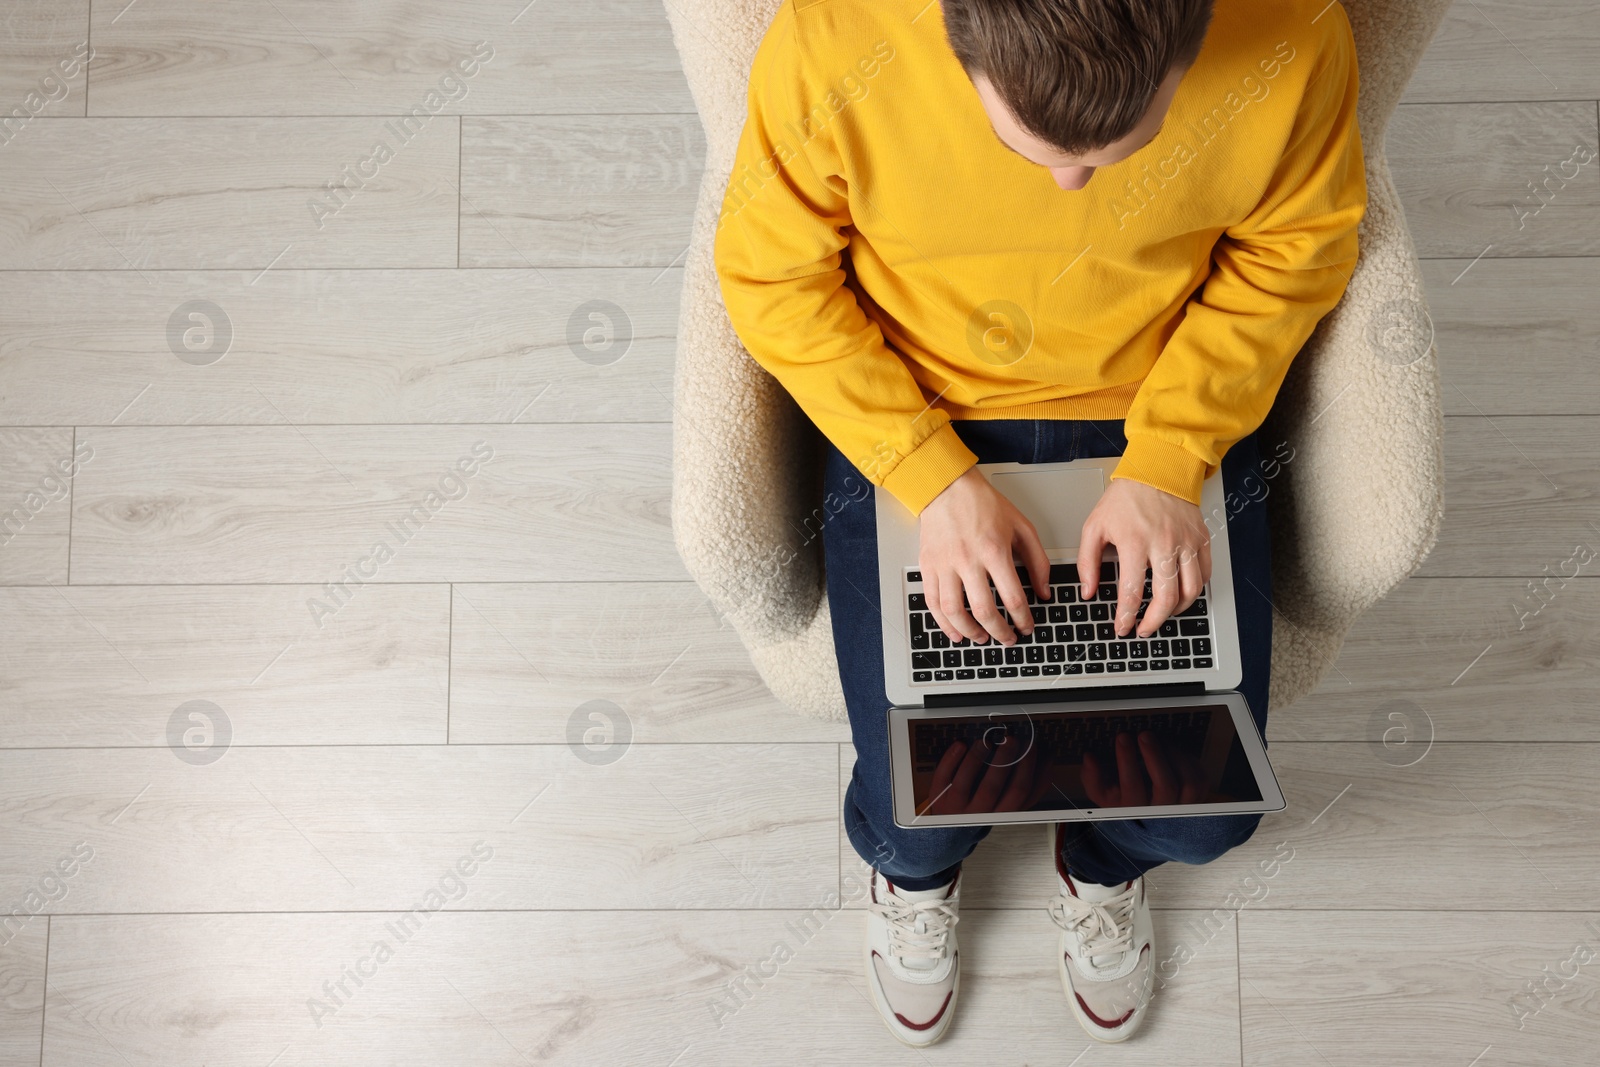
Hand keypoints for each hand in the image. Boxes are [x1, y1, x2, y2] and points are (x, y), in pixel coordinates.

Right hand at [918, 467, 1052, 644]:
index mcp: (995, 551)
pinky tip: (955, 631)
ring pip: (955, 611)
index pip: (1013, 598)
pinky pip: (933, 603)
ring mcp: (945, 565)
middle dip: (999, 632)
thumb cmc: (983, 504)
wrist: (947, 488)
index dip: (1023, 619)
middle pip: (984, 610)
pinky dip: (943, 623)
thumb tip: (1044, 590)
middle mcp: (968, 560)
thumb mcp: (1021, 527)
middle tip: (1007, 639)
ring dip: (970, 632)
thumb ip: (1037, 561)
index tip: (1026, 627)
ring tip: (981, 638)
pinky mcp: (928, 567)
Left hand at [918, 729, 1052, 815]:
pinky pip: (942, 778)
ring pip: (964, 782)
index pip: (1018, 793)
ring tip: (986, 740)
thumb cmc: (984, 812)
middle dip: (1004, 760)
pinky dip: (950, 760)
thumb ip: (1027, 789)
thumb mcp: (1008, 805)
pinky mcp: (938, 797)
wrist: (949, 835)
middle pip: (992, 786)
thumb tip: (1048, 762)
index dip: (1029, 768)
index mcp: (1000, 813)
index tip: (1034, 746)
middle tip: (1012, 738)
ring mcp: (955, 806)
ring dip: (975, 758)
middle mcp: (978, 812)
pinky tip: (960, 744)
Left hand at [1077, 478, 1210, 639]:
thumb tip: (1087, 590)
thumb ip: (1087, 562)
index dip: (1126, 616)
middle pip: (1166, 598)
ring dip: (1177, 611)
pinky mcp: (1201, 539)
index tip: (1122, 627)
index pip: (1132, 592)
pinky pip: (1205, 574)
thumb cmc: (1126, 497)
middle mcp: (1164, 544)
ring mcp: (1186, 542)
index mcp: (1135, 542)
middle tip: (1143, 629)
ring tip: (1163, 616)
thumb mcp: (1094, 525)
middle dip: (1153, 622)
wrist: (1158, 468)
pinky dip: (1195, 590)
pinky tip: (1182, 594)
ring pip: (1191, 590)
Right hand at [1082, 731, 1206, 807]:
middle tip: (1144, 734)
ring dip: (1174, 756)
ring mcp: (1180, 806)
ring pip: (1187, 783)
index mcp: (1133, 809)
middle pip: (1166, 786)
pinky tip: (1173, 750)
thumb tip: (1089, 758)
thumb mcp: (1103, 795)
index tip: (1122, 737)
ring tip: (1160, 740)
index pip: (1132, 788)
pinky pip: (1199, 779)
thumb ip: (1092, 778)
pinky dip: (1188, 761)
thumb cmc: (1125, 802)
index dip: (1127, 761)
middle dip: (1154, 756)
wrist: (1147, 823)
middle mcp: (1159, 810)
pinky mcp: (1196, 798)